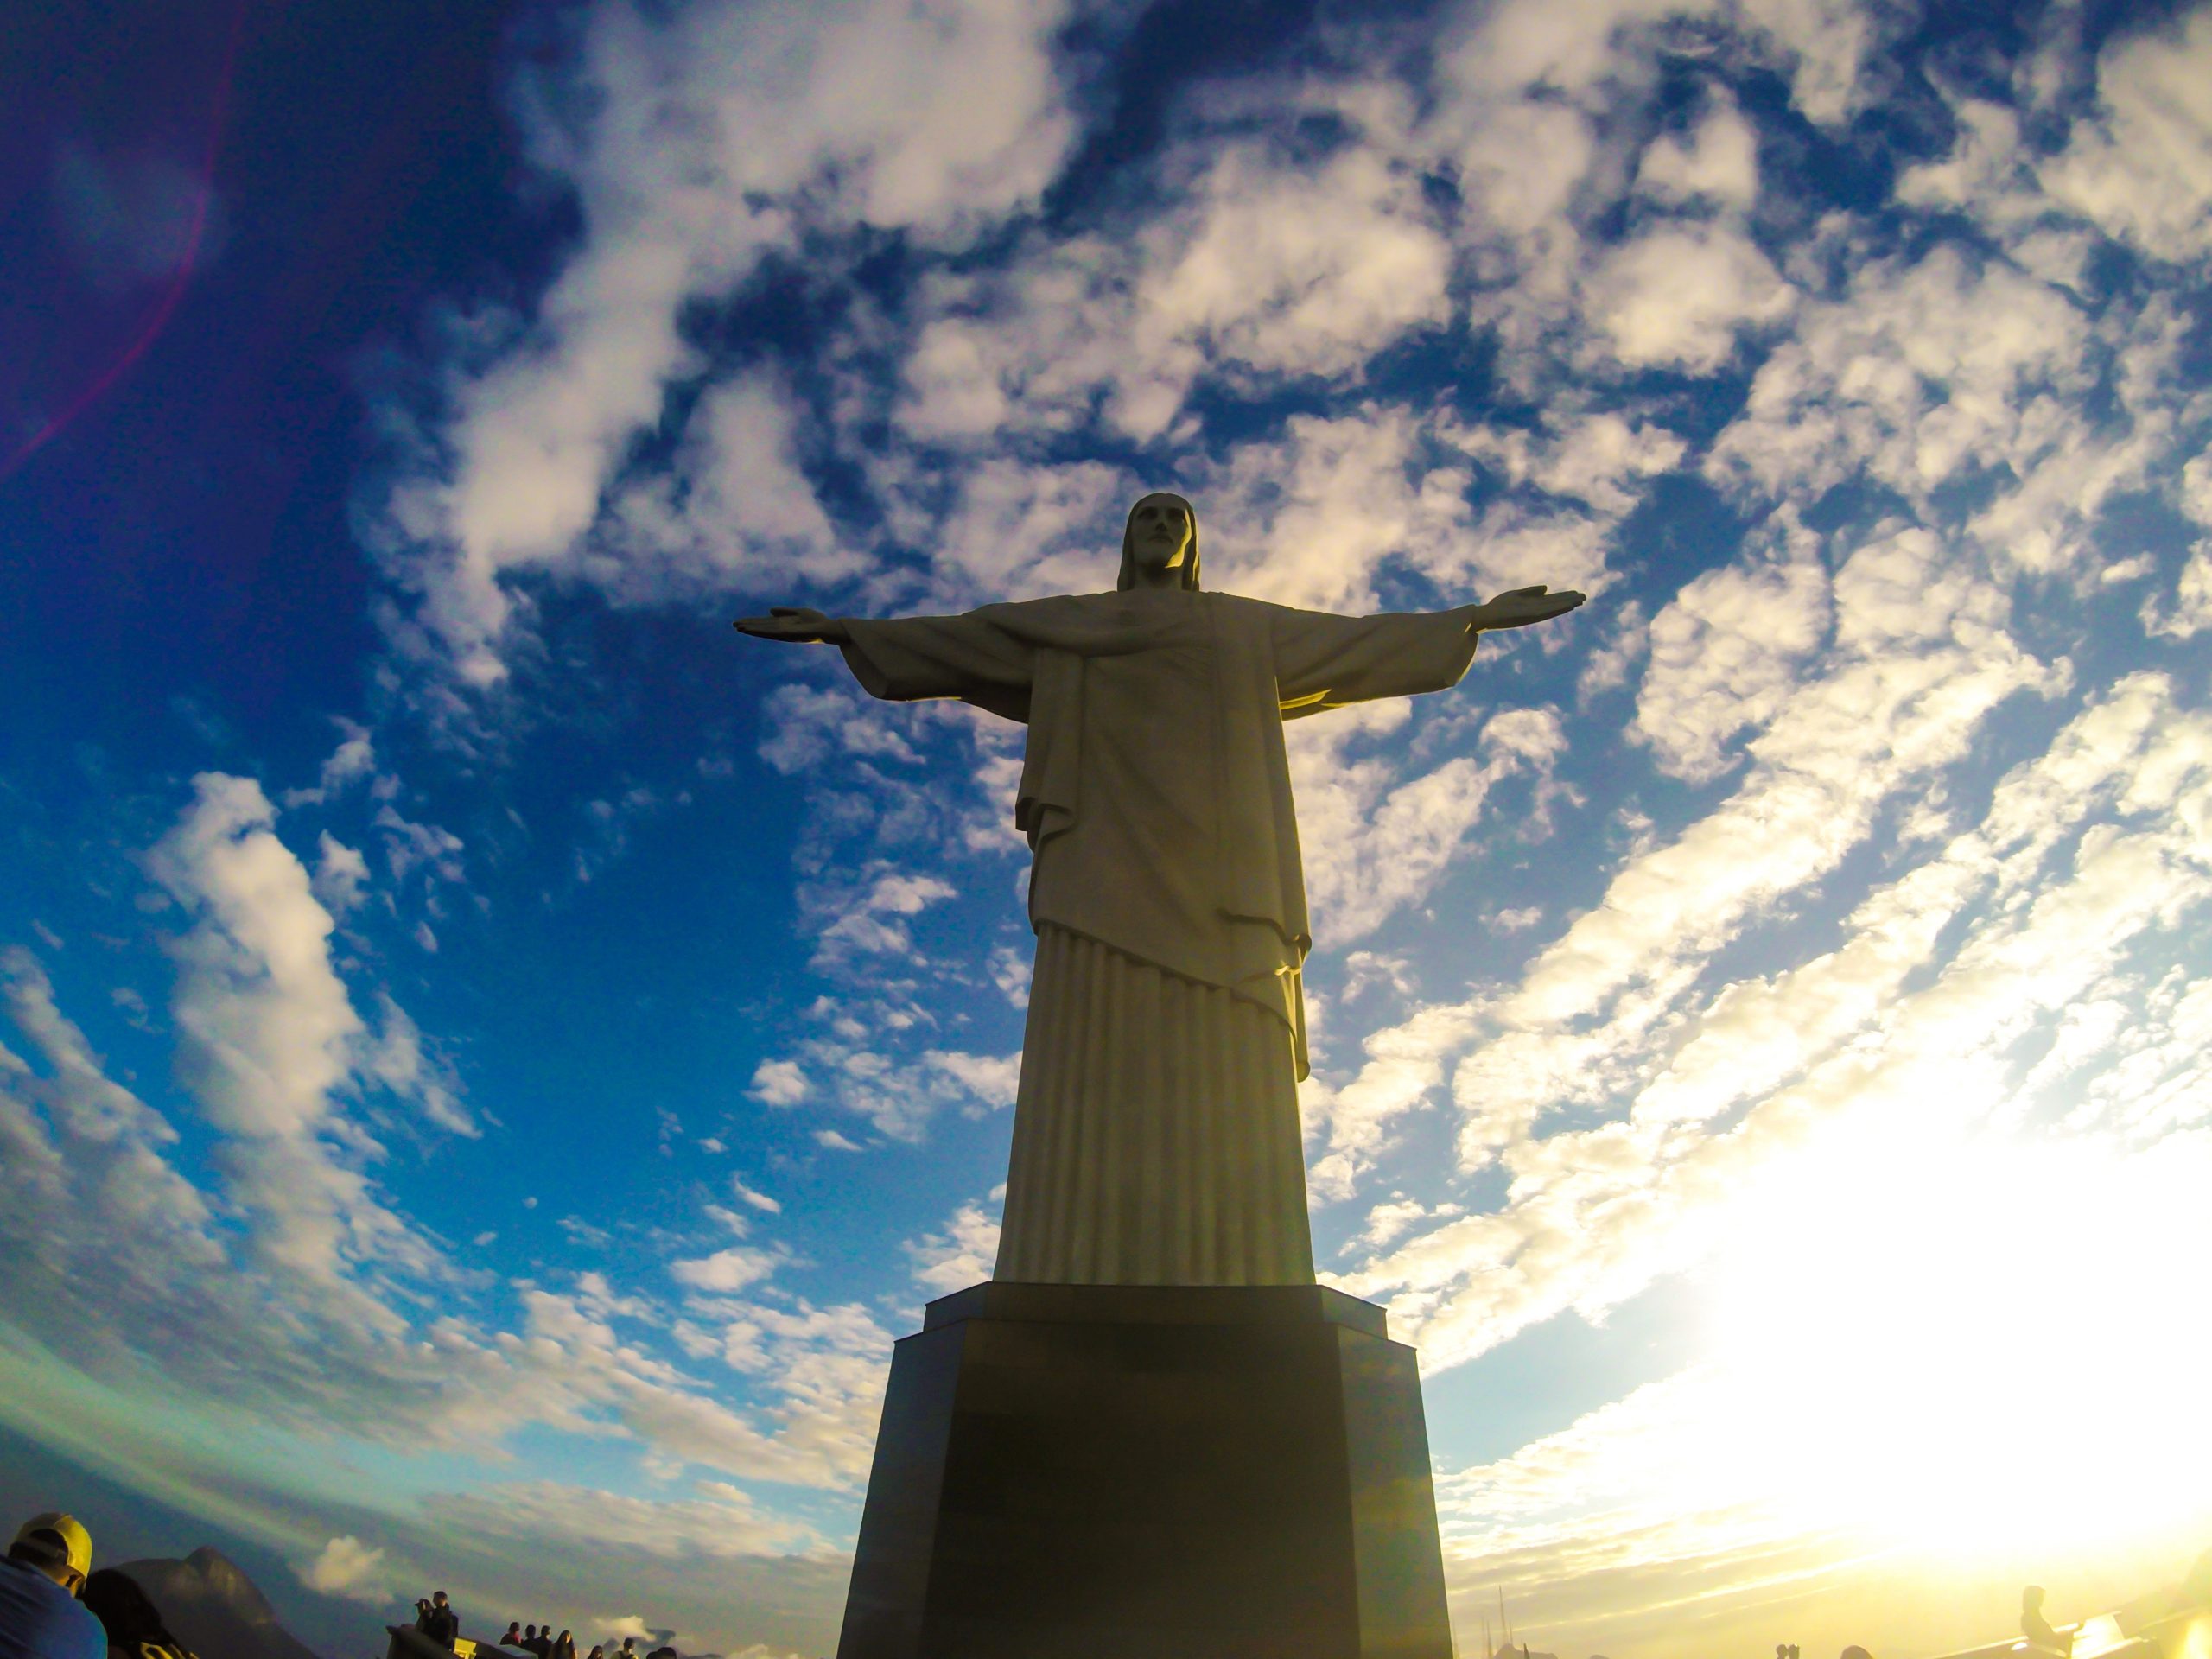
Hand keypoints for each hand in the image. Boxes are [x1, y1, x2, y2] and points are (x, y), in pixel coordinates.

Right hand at [734, 606, 848, 642]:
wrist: (828, 628)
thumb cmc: (817, 621)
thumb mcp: (799, 612)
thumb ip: (785, 612)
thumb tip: (770, 610)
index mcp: (784, 625)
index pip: (765, 623)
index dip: (753, 622)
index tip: (740, 622)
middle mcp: (782, 630)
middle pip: (762, 627)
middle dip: (749, 626)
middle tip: (734, 625)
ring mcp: (784, 633)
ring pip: (764, 631)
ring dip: (751, 629)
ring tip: (738, 627)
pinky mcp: (788, 634)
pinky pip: (772, 632)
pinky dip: (761, 630)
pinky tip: (753, 629)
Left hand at [1468, 584, 1584, 629]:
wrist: (1484, 616)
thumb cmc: (1498, 607)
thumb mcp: (1516, 595)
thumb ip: (1531, 592)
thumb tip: (1547, 588)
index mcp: (1532, 606)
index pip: (1552, 601)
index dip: (1564, 597)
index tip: (1577, 593)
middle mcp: (1535, 611)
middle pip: (1556, 604)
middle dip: (1570, 600)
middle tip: (1585, 596)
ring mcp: (1532, 614)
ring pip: (1553, 608)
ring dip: (1566, 604)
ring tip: (1579, 600)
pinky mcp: (1527, 616)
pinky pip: (1545, 611)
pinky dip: (1556, 608)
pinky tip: (1565, 605)